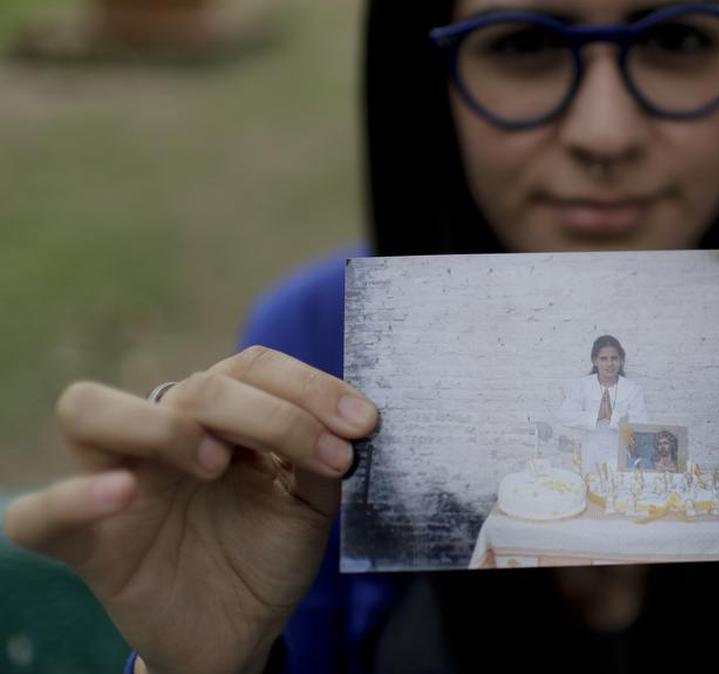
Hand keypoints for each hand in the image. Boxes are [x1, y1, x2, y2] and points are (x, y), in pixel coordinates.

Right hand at [3, 346, 377, 673]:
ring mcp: (114, 481)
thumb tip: (347, 420)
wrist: (240, 632)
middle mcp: (161, 437)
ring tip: (218, 463)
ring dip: (161, 424)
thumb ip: (320, 459)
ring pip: (89, 409)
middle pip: (190, 386)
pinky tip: (121, 494)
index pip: (249, 369)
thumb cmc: (266, 556)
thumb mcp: (309, 506)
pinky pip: (37, 514)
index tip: (361, 424)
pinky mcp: (82, 543)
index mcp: (219, 420)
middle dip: (265, 412)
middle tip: (316, 454)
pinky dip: (70, 498)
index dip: (308, 387)